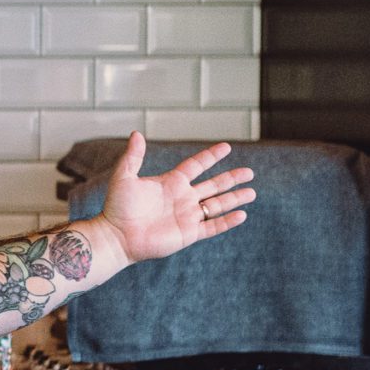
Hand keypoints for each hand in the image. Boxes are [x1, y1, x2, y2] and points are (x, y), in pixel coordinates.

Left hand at [97, 132, 254, 264]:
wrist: (116, 236)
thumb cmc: (117, 207)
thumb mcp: (124, 176)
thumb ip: (133, 156)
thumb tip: (136, 133)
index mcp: (171, 182)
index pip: (196, 165)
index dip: (211, 157)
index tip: (226, 147)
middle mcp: (182, 198)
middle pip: (213, 185)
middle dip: (231, 178)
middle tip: (250, 172)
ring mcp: (187, 216)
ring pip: (217, 205)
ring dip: (235, 199)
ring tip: (252, 192)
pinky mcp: (188, 233)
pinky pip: (213, 226)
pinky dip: (227, 221)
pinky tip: (242, 214)